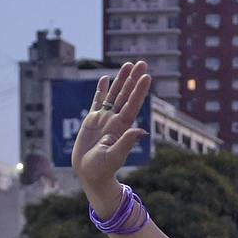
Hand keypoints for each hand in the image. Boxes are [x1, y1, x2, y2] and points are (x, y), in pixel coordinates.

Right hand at [71, 61, 151, 194]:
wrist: (90, 175)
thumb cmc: (102, 169)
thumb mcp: (114, 156)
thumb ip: (126, 143)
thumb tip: (140, 130)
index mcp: (122, 127)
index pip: (133, 104)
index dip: (139, 90)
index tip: (147, 76)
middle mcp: (115, 120)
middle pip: (126, 95)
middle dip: (133, 79)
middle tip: (142, 62)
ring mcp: (104, 119)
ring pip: (113, 95)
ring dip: (121, 80)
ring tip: (127, 64)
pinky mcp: (92, 121)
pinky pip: (97, 102)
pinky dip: (101, 91)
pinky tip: (105, 79)